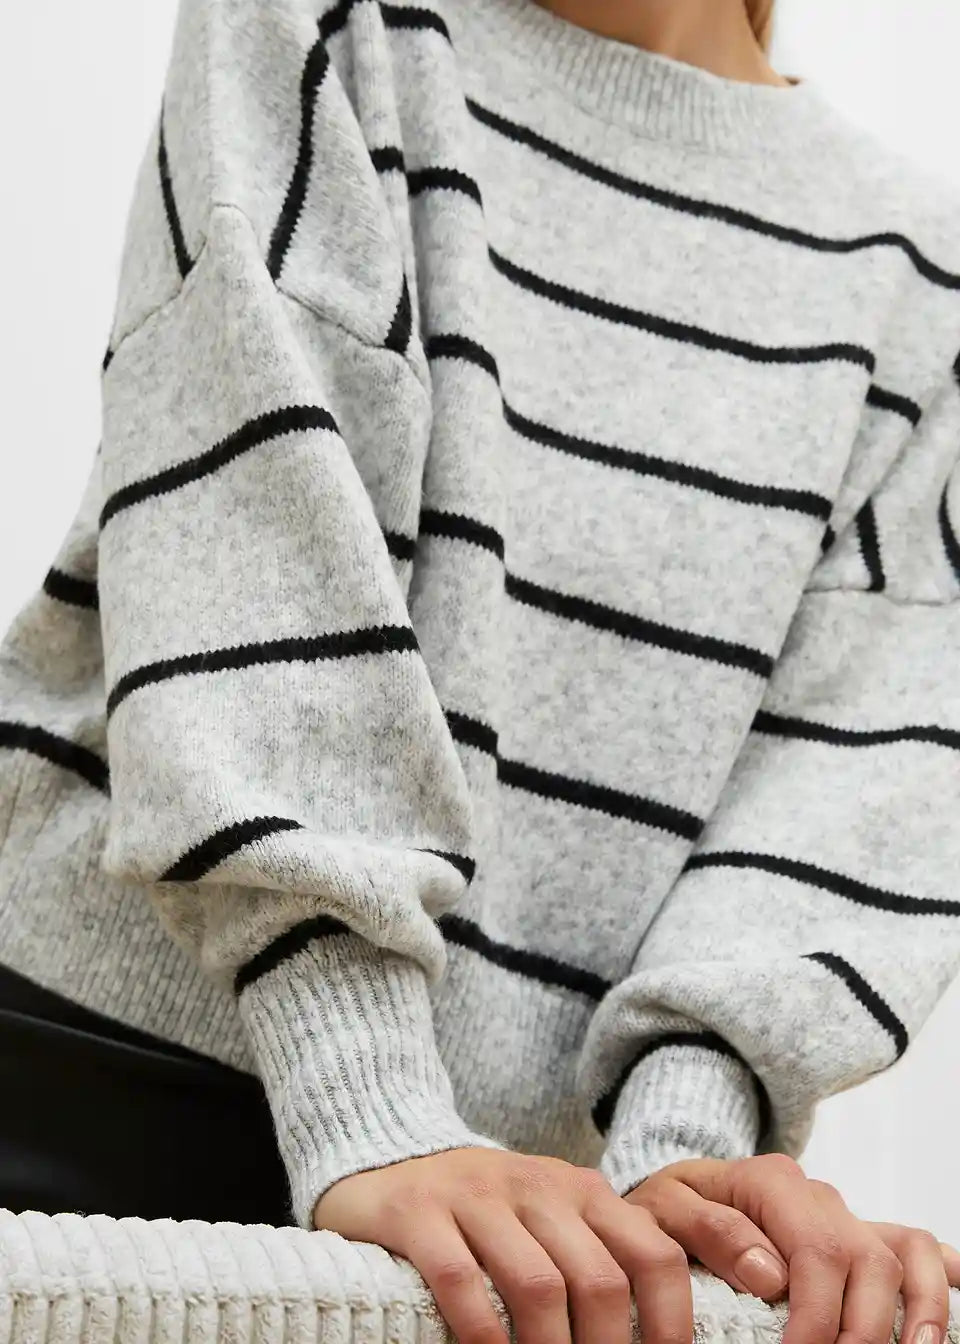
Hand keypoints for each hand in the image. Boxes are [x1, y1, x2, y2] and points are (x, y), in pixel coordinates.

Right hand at [314, 1146, 696, 1343]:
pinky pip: (460, 1278)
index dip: (672, 1323)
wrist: (392, 1156)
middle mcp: (538, 1184)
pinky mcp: (419, 1210)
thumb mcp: (552, 1219)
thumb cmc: (487, 1210)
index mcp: (583, 1191)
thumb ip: (595, 1260)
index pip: (653, 1256)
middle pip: (598, 1281)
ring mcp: (477, 1193)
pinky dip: (482, 1332)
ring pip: (537, 1284)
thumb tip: (648, 1338)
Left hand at [623, 1155, 959, 1343]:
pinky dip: (940, 1275)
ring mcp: (842, 1215)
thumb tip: (769, 1275)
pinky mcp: (855, 1235)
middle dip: (862, 1329)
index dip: (815, 1319)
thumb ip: (710, 1231)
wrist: (672, 1194)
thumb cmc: (665, 1208)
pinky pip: (913, 1244)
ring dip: (917, 1310)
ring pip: (901, 1253)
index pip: (814, 1252)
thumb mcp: (663, 1210)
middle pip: (866, 1259)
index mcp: (770, 1182)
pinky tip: (948, 1311)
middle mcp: (816, 1195)